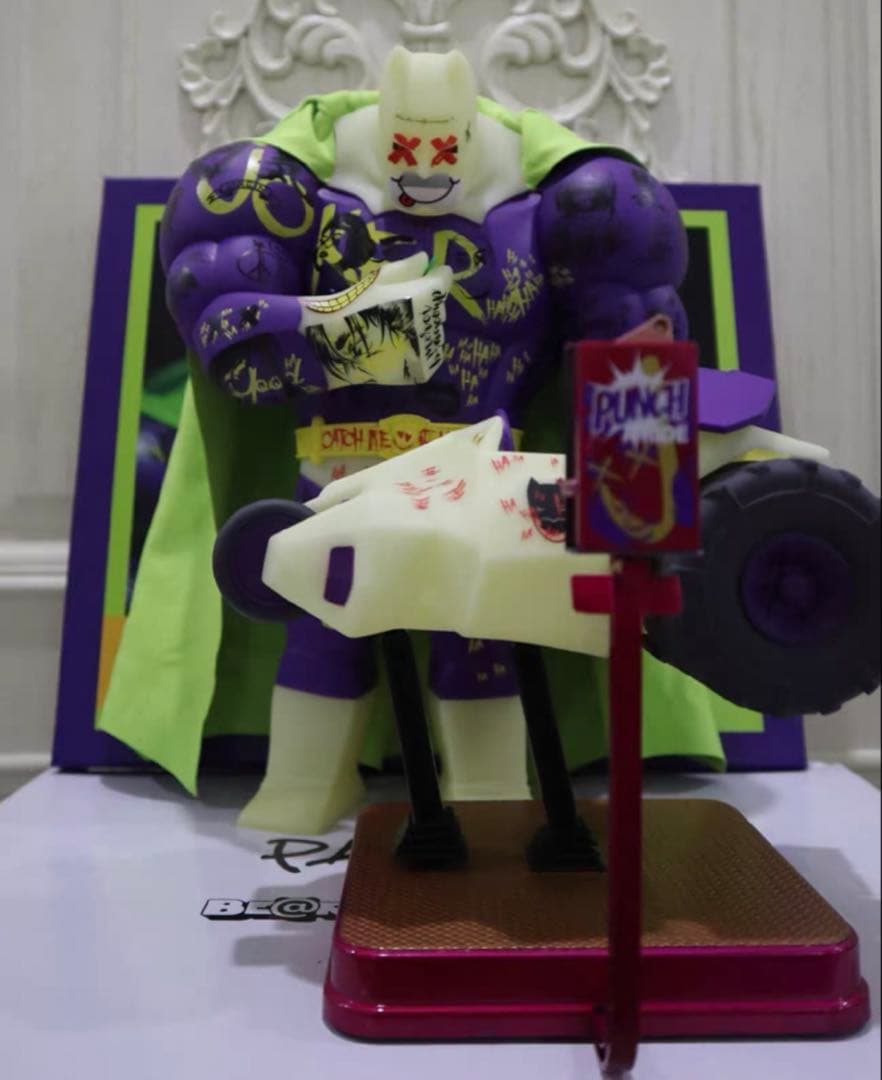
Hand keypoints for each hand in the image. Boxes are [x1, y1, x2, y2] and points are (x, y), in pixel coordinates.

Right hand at [298, 253, 452, 386]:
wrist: (336, 343)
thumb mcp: (379, 280)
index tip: (432, 273)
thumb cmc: (357, 304)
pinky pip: (431, 354)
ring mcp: (427, 348)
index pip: (443, 281)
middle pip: (439, 307)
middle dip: (430, 302)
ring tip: (405, 323)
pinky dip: (423, 345)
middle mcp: (431, 322)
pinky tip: (406, 342)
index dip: (438, 275)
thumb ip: (406, 268)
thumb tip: (425, 260)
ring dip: (426, 324)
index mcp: (423, 295)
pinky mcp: (422, 368)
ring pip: (436, 331)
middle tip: (412, 299)